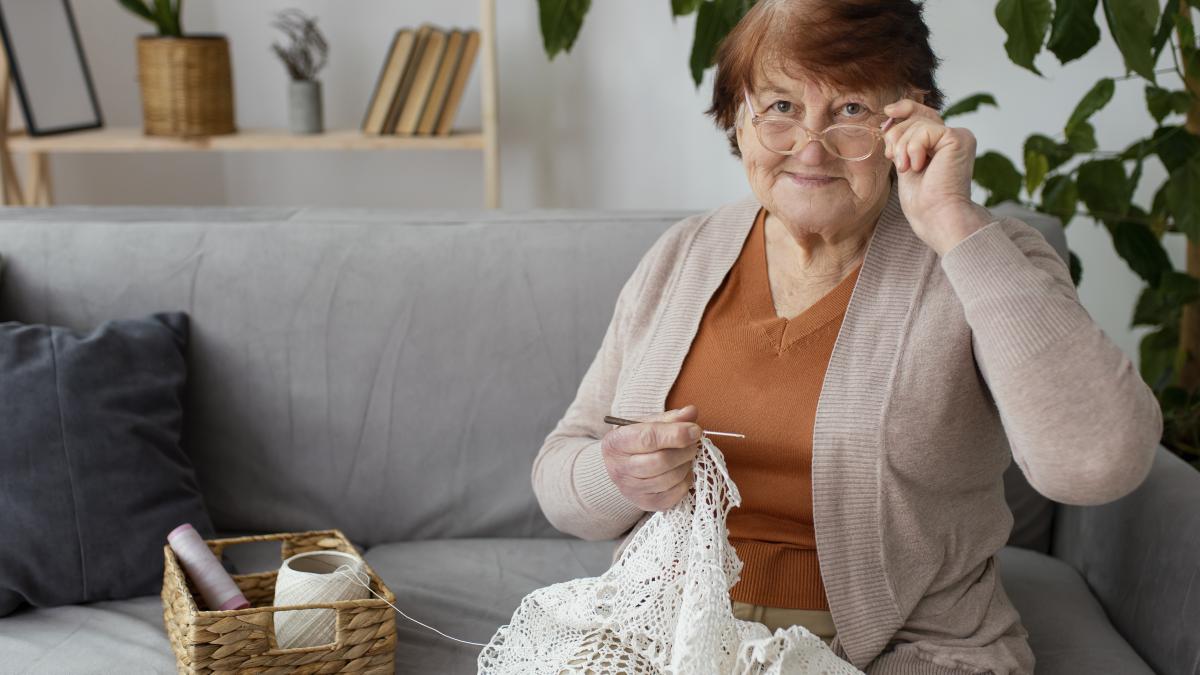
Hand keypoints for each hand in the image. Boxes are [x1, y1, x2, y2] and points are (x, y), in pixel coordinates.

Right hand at [601, 404, 700, 510]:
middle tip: (693, 443)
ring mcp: (631, 489)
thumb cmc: (636, 442)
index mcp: (616, 443)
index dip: (676, 434)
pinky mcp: (646, 503)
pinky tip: (681, 471)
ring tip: (686, 456)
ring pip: (670, 478)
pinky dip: (686, 481)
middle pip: (661, 461)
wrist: (621, 467)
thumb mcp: (647, 424)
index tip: (695, 430)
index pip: (648, 438)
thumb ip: (670, 418)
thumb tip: (691, 412)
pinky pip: (675, 494)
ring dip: (686, 465)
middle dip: (684, 450)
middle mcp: (619, 469)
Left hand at [882, 99, 993, 255]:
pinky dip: (913, 149)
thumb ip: (904, 138)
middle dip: (897, 136)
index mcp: (943, 143)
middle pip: (917, 116)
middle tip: (895, 159)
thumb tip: (890, 114)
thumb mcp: (905, 161)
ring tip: (908, 168)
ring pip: (917, 123)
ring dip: (903, 148)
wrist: (935, 216)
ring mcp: (959, 136)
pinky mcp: (958, 138)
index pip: (922, 114)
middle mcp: (955, 136)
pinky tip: (918, 166)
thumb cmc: (921, 200)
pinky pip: (924, 130)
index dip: (904, 109)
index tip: (887, 113)